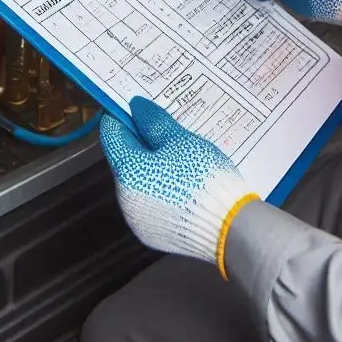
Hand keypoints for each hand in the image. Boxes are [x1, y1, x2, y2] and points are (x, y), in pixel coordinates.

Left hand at [100, 97, 257, 275]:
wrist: (230, 227)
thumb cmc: (202, 175)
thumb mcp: (180, 140)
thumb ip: (153, 121)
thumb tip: (135, 107)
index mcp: (127, 171)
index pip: (111, 134)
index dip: (121, 115)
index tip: (138, 106)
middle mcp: (125, 198)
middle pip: (125, 159)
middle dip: (141, 142)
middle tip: (167, 130)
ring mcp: (138, 220)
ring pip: (138, 181)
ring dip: (152, 167)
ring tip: (181, 158)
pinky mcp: (154, 235)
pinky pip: (151, 203)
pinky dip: (161, 189)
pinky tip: (183, 184)